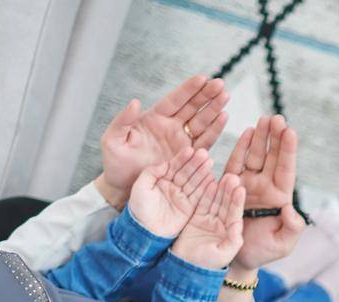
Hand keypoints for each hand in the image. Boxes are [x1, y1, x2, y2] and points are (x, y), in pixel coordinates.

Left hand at [99, 75, 228, 204]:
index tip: (202, 78)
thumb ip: (123, 120)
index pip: (174, 100)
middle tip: (220, 84)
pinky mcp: (188, 156)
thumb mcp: (112, 139)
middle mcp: (170, 127)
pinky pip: (204, 141)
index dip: (188, 89)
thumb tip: (135, 102)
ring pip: (201, 121)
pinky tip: (224, 118)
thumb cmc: (116, 163)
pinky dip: (214, 130)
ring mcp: (181, 141)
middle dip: (206, 95)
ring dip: (214, 109)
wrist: (125, 187)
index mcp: (154, 118)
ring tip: (225, 96)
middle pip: (192, 107)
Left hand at [128, 146, 213, 236]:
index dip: (182, 158)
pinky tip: (213, 179)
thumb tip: (165, 163)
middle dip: (196, 163)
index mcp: (162, 179)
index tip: (191, 150)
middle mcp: (174, 187)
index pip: (174, 166)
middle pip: (187, 173)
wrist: (145, 231)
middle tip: (205, 154)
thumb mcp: (141, 187)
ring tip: (210, 163)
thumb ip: (151, 172)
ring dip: (203, 173)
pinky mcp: (190, 209)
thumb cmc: (139, 209)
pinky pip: (199, 197)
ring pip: (195, 182)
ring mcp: (182, 197)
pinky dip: (206, 188)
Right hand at [172, 174, 245, 268]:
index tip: (240, 189)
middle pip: (226, 204)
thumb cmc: (207, 264)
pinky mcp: (196, 217)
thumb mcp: (224, 255)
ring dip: (218, 188)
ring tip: (221, 175)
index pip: (235, 214)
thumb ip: (233, 241)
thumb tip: (239, 226)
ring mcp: (209, 220)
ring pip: (214, 200)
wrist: (186, 268)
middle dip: (228, 190)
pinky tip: (207, 181)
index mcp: (231, 232)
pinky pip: (201, 202)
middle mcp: (222, 224)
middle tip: (232, 176)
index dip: (237, 201)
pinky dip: (204, 192)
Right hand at [224, 116, 304, 269]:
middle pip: (272, 157)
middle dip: (275, 137)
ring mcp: (248, 184)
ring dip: (260, 137)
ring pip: (256, 156)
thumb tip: (292, 210)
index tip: (291, 131)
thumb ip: (291, 229)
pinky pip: (236, 163)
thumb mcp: (282, 244)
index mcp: (280, 198)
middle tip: (277, 117)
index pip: (286, 170)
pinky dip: (241, 148)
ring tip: (264, 119)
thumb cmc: (262, 253)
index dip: (288, 151)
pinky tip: (246, 132)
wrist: (237, 259)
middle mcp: (266, 187)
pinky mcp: (231, 186)